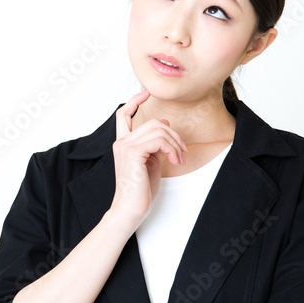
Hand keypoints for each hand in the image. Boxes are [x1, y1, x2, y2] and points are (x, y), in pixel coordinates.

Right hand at [109, 89, 187, 224]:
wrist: (131, 209)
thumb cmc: (140, 190)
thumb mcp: (151, 161)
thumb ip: (154, 143)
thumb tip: (165, 123)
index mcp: (123, 143)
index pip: (123, 115)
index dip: (134, 101)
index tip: (146, 93)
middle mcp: (121, 142)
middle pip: (153, 122)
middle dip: (174, 134)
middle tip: (182, 151)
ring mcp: (125, 147)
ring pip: (159, 129)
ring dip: (175, 143)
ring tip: (179, 159)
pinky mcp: (133, 153)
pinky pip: (159, 140)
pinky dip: (172, 149)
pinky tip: (175, 161)